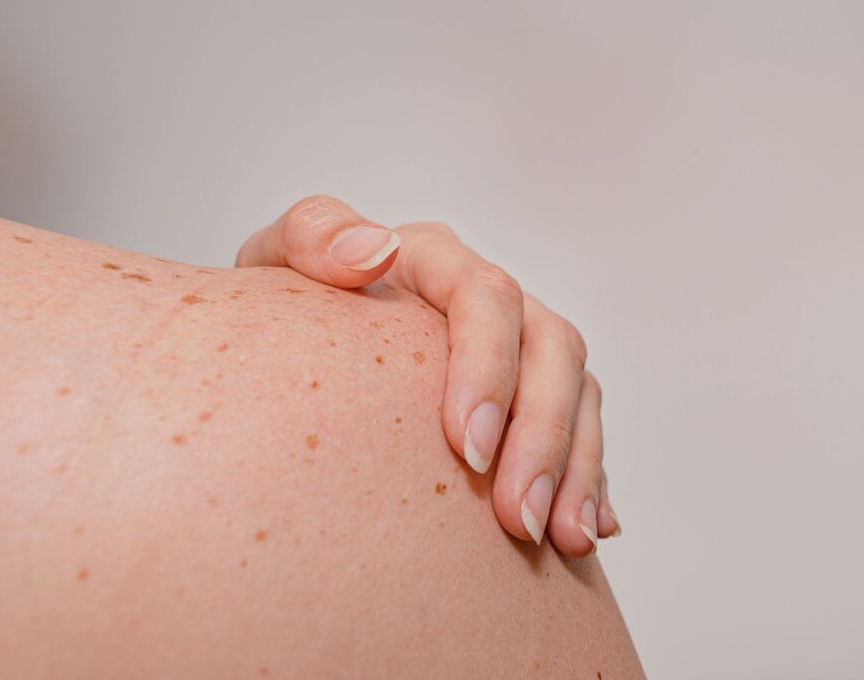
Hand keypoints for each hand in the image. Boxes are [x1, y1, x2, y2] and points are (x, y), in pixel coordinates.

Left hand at [235, 196, 620, 555]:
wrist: (297, 350)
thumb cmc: (285, 309)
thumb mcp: (274, 263)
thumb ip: (310, 237)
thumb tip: (374, 251)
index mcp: (432, 258)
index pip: (486, 295)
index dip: (489, 369)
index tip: (467, 452)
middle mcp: (488, 297)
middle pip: (551, 345)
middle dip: (544, 435)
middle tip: (521, 519)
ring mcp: (518, 344)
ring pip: (578, 390)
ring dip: (577, 468)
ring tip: (563, 542)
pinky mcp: (534, 393)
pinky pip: (582, 429)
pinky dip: (589, 479)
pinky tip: (585, 529)